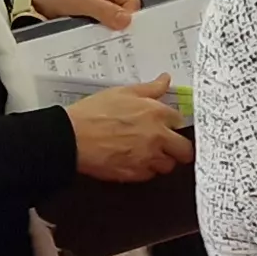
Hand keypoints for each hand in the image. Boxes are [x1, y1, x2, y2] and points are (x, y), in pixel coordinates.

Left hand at [25, 0, 140, 29]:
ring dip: (109, 30)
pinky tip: (96, 38)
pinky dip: (102, 32)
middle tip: (110, 37)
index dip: (127, 17)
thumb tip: (127, 21)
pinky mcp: (97, 13)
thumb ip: (105, 10)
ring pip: (117, 20)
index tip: (119, 31)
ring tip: (100, 38)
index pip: (131, 1)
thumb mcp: (81, 1)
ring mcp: (105, 1)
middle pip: (126, 11)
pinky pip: (107, 25)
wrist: (35, 2)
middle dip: (118, 24)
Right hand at [71, 78, 193, 181]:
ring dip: (161, 160)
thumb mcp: (123, 92)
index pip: (179, 121)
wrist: (72, 137)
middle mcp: (157, 137)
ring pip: (168, 165)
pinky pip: (149, 176)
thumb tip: (165, 79)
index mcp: (156, 113)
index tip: (167, 125)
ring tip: (146, 153)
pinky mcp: (135, 174)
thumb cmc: (92, 113)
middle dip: (178, 148)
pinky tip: (132, 160)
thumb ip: (150, 88)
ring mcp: (147, 158)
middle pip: (184, 150)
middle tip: (168, 146)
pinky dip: (144, 170)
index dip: (172, 123)